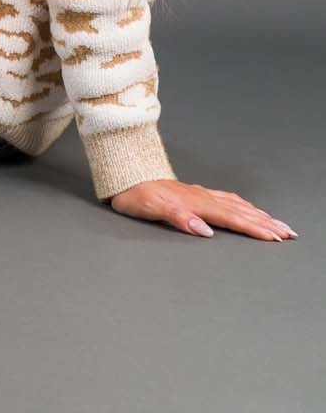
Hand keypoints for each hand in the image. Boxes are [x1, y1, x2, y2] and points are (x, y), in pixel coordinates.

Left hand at [108, 178, 297, 239]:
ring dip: (258, 215)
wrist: (124, 175)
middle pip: (240, 211)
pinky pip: (225, 199)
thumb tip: (205, 230)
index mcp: (194, 203)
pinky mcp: (194, 194)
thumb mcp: (152, 208)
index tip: (275, 237)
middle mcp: (200, 197)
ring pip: (236, 204)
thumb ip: (179, 218)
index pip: (231, 218)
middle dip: (265, 223)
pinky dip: (242, 206)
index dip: (254, 228)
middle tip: (288, 232)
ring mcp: (199, 194)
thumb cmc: (135, 194)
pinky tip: (247, 208)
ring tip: (276, 223)